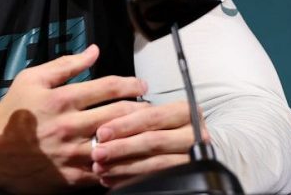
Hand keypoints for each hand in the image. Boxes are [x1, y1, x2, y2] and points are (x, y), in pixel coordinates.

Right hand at [0, 44, 148, 193]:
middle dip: (141, 108)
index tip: (141, 85)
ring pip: (116, 142)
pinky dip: (121, 162)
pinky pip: (106, 170)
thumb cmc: (13, 112)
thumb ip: (65, 65)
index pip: (107, 87)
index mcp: (60, 100)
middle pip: (118, 114)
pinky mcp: (72, 176)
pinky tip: (130, 155)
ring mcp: (72, 154)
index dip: (130, 83)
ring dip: (136, 135)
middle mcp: (69, 126)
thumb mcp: (32, 79)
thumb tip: (94, 51)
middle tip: (150, 106)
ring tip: (147, 129)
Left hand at [90, 100, 210, 188]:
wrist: (181, 146)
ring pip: (156, 163)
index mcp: (185, 112)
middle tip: (98, 153)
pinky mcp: (187, 173)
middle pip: (154, 141)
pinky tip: (113, 178)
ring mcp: (191, 155)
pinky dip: (130, 178)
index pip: (152, 116)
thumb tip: (101, 130)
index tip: (101, 132)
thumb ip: (132, 117)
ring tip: (102, 168)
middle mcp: (192, 133)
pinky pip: (157, 178)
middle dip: (121, 148)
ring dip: (123, 167)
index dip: (124, 125)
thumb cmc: (159, 127)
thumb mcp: (149, 116)